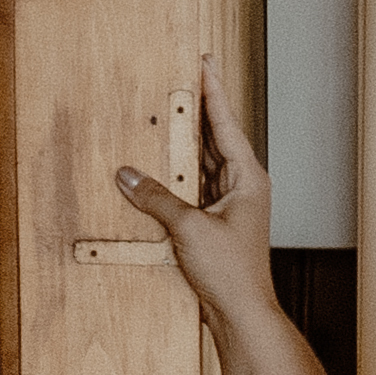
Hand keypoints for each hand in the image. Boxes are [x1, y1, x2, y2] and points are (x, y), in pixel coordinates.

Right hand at [111, 51, 275, 318]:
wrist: (242, 312)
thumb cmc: (231, 272)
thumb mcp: (189, 228)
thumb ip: (156, 198)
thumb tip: (128, 175)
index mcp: (247, 178)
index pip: (226, 123)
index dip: (213, 91)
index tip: (205, 62)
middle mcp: (241, 185)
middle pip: (214, 138)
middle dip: (196, 110)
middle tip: (180, 78)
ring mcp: (229, 203)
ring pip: (201, 162)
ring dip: (182, 143)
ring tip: (164, 113)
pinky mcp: (214, 220)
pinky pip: (192, 186)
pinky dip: (175, 174)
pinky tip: (157, 165)